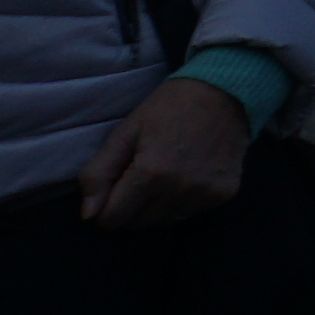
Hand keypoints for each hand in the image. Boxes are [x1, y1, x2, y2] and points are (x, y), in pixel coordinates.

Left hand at [79, 74, 250, 230]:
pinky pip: (189, 213)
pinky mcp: (224, 195)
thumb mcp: (126, 131)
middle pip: (137, 223)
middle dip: (130, 207)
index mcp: (150, 173)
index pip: (112, 219)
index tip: (115, 186)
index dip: (106, 206)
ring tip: (165, 174)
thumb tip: (88, 215)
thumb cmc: (169, 107)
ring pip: (163, 221)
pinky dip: (182, 201)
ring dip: (156, 206)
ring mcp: (205, 195)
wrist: (226, 91)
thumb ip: (99, 172)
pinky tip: (188, 175)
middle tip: (139, 176)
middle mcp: (179, 190)